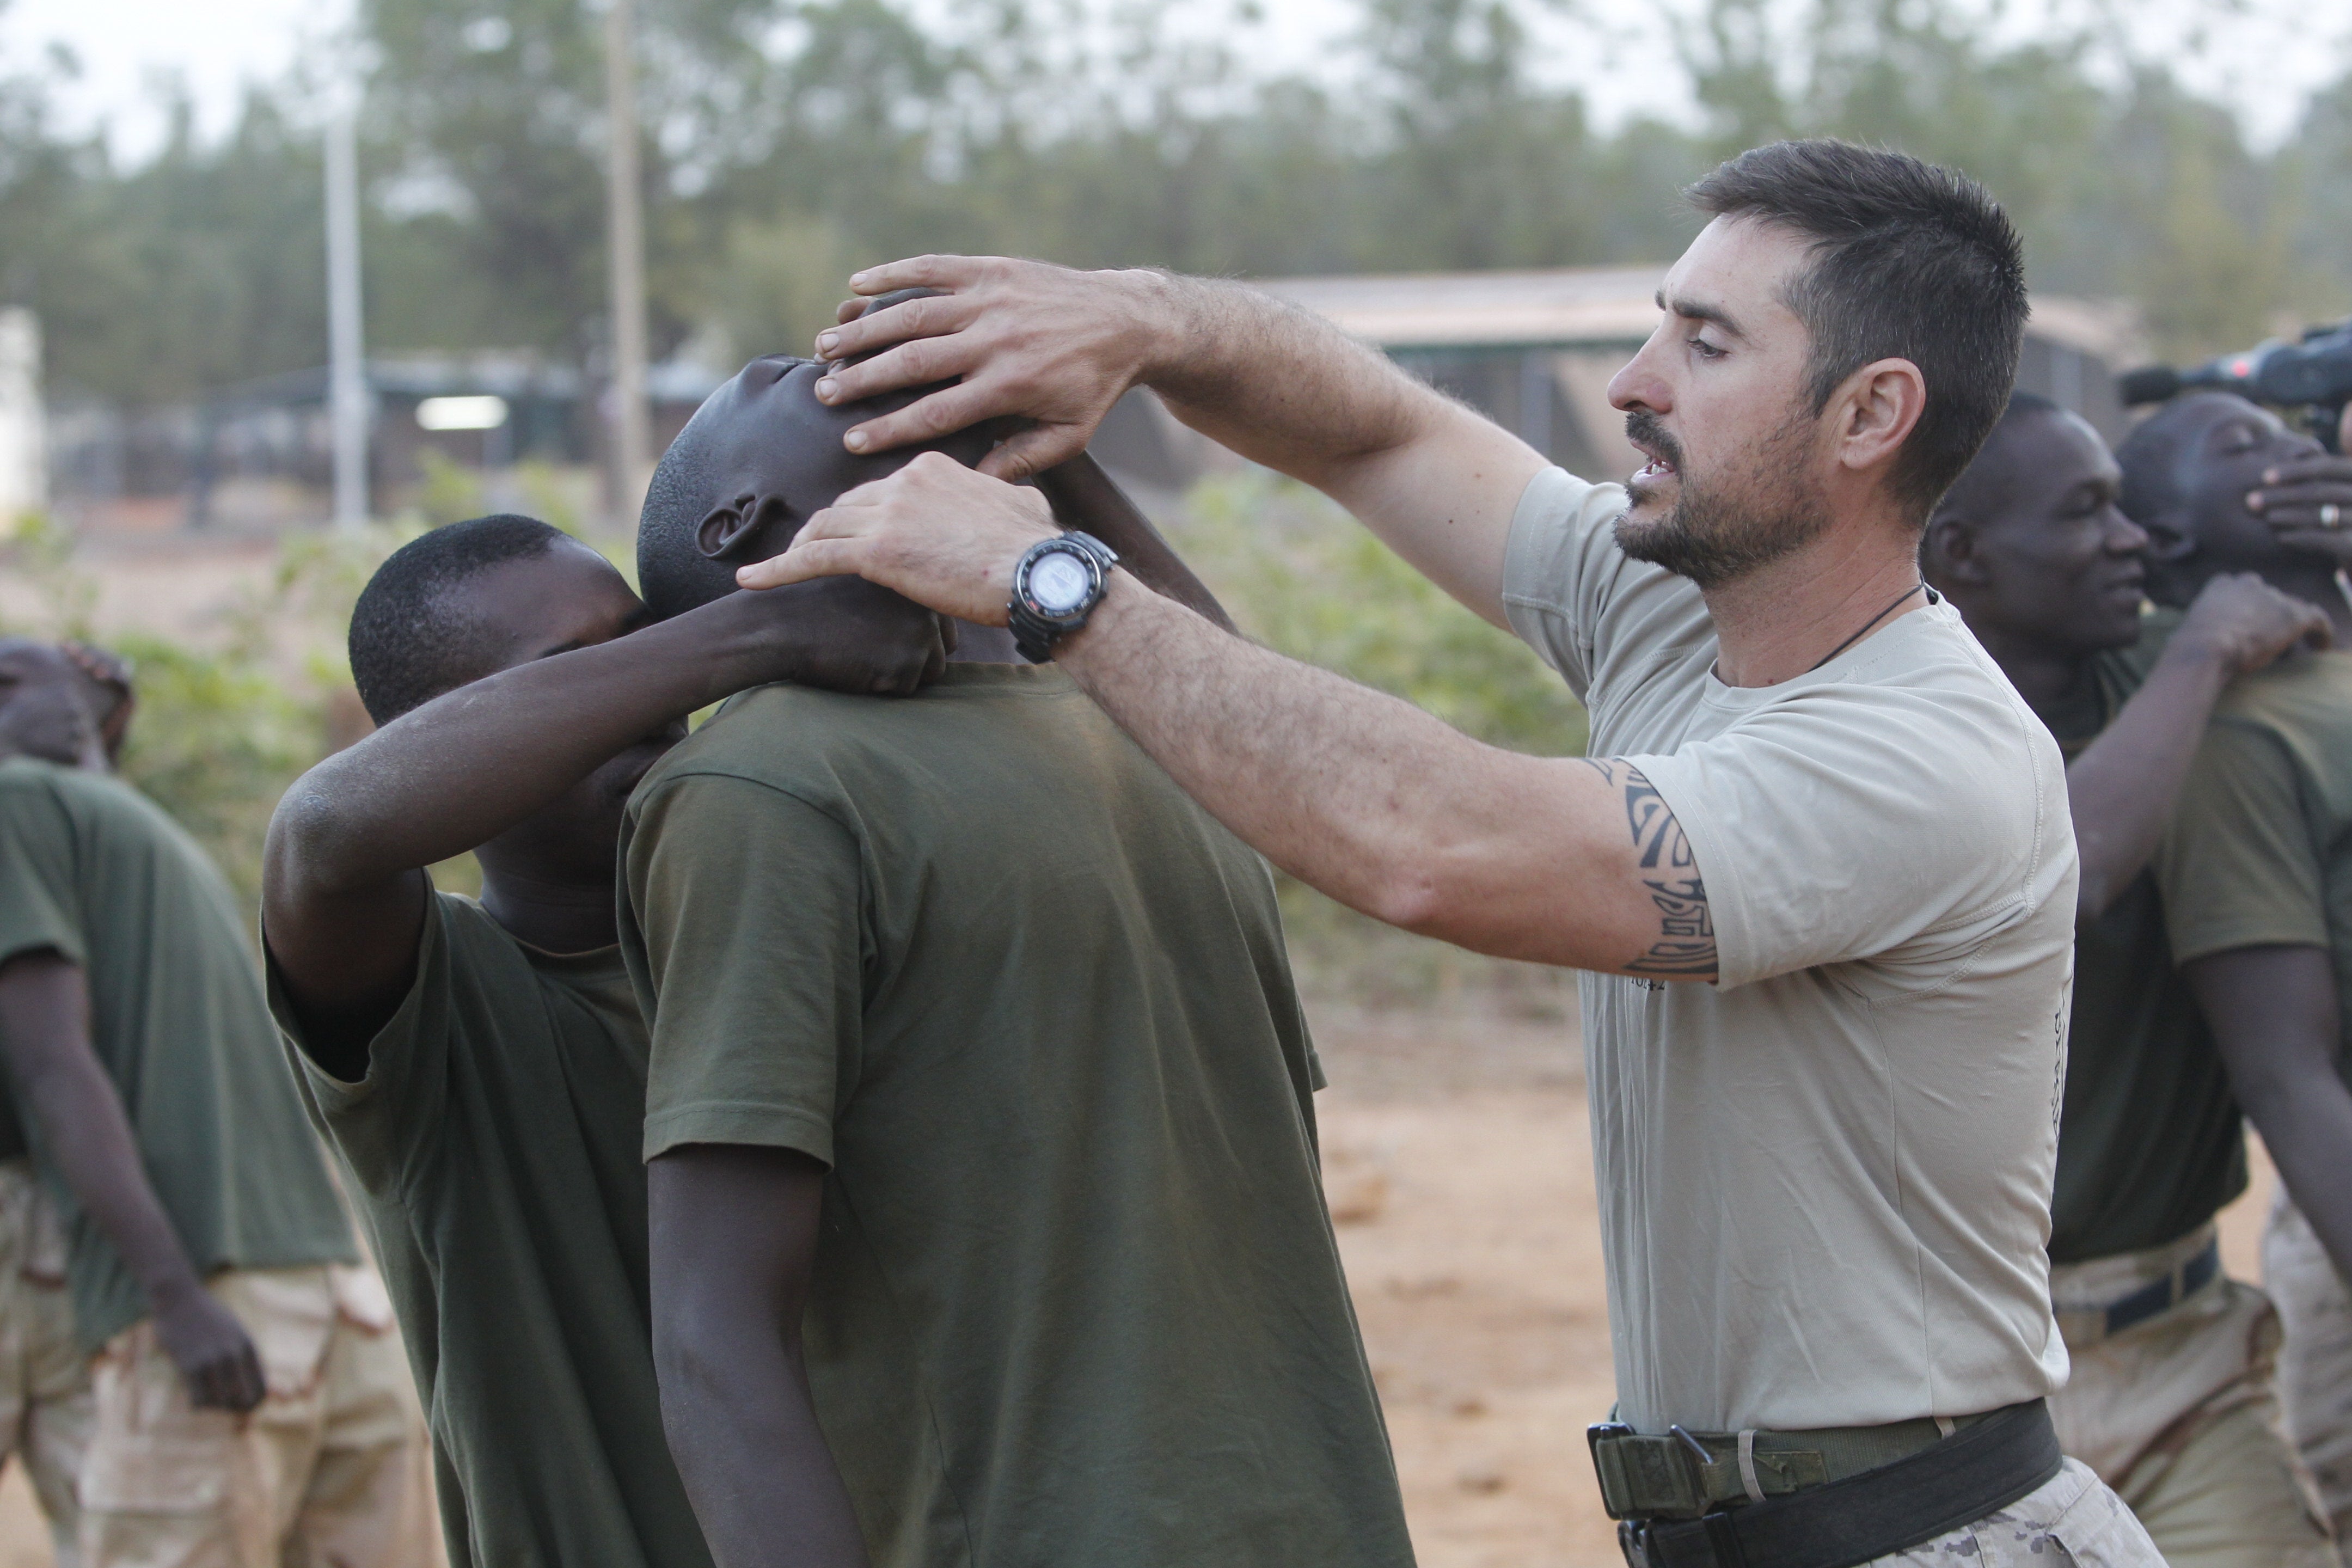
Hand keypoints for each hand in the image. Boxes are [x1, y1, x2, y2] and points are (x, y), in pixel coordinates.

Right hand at [150, 1280, 264, 1411]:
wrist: (179, 1299)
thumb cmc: (206, 1317)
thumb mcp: (233, 1332)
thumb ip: (242, 1356)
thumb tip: (250, 1384)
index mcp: (248, 1347)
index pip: (260, 1389)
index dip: (252, 1405)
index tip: (240, 1407)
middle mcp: (234, 1354)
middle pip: (243, 1400)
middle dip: (234, 1409)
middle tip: (222, 1407)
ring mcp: (212, 1360)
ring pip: (220, 1402)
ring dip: (214, 1407)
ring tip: (207, 1398)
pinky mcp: (190, 1364)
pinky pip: (199, 1399)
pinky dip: (198, 1403)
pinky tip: (194, 1398)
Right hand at [720, 578, 952, 695]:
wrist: (779, 622)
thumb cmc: (813, 605)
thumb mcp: (862, 582)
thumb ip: (897, 597)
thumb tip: (933, 631)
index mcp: (917, 578)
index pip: (941, 623)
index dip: (911, 636)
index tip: (879, 632)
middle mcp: (926, 600)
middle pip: (940, 649)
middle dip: (910, 656)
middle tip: (867, 644)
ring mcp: (920, 630)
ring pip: (927, 672)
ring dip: (897, 673)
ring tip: (858, 652)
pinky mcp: (908, 660)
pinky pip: (903, 689)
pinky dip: (880, 686)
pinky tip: (852, 665)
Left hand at [734, 452, 1058, 624]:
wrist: (1036, 572)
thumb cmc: (1036, 545)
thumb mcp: (1018, 499)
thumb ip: (997, 490)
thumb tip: (1008, 493)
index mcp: (931, 466)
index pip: (879, 486)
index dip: (863, 511)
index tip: (856, 529)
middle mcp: (902, 481)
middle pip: (847, 504)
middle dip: (826, 527)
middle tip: (810, 548)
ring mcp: (886, 515)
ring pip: (824, 527)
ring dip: (801, 546)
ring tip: (781, 565)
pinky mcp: (876, 553)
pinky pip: (813, 559)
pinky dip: (777, 569)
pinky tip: (751, 580)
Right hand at [808, 256, 1170, 480]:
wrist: (1129, 321)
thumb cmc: (1094, 387)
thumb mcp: (1068, 436)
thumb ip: (1020, 459)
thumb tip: (971, 480)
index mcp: (1009, 386)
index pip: (936, 413)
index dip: (889, 429)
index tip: (852, 442)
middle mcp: (994, 340)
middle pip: (912, 362)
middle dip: (862, 378)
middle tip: (823, 392)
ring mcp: (990, 299)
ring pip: (912, 313)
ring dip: (863, 328)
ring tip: (825, 345)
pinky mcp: (991, 268)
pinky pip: (932, 267)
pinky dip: (890, 274)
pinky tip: (854, 286)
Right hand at [2171, 571, 2331, 675]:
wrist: (2205, 647)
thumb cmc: (2188, 645)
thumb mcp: (2185, 628)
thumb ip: (2197, 625)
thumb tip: (2183, 643)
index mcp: (2221, 585)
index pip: (2240, 588)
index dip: (2245, 606)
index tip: (2246, 622)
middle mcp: (2249, 584)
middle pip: (2267, 596)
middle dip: (2269, 613)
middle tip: (2268, 637)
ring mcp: (2273, 597)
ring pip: (2291, 607)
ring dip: (2290, 624)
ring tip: (2296, 644)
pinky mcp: (2294, 614)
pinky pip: (2317, 620)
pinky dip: (2322, 633)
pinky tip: (2322, 647)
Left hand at [2246, 453, 2351, 563]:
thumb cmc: (2340, 513)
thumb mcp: (2335, 486)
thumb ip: (2323, 469)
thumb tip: (2320, 437)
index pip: (2327, 467)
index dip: (2296, 471)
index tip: (2265, 477)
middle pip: (2321, 491)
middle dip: (2283, 495)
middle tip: (2251, 501)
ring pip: (2324, 515)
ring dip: (2291, 515)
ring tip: (2267, 517)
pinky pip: (2329, 540)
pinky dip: (2303, 538)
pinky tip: (2282, 538)